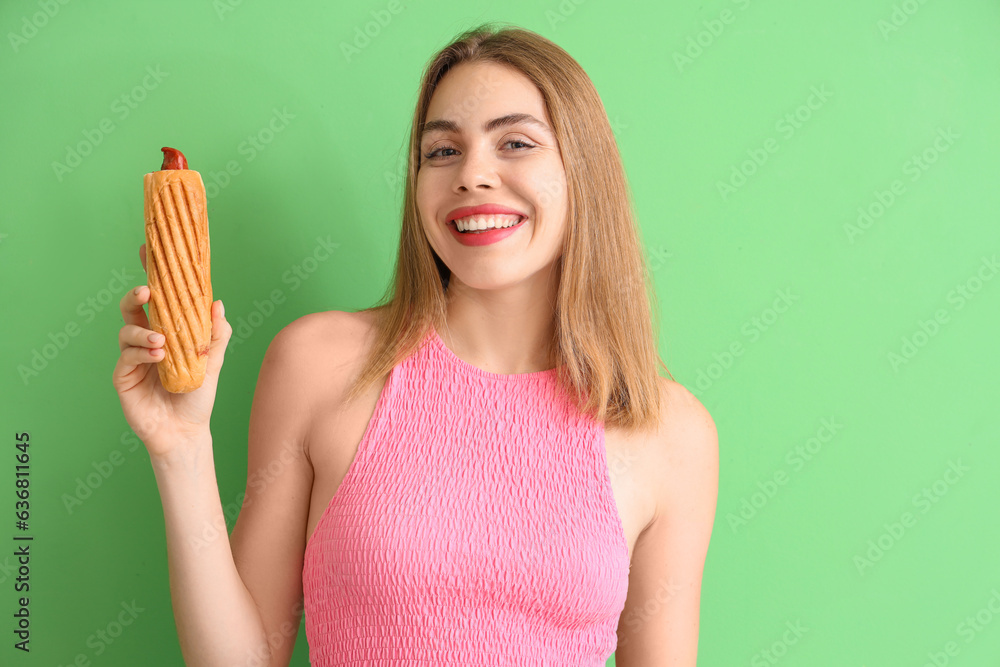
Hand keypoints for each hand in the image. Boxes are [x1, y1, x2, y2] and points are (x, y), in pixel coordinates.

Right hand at [111, 243, 231, 460]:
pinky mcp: (123, 376)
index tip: (147, 250)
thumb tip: (217, 303)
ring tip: (162, 343)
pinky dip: (142, 353)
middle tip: (147, 291)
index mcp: (167, 330)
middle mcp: (146, 339)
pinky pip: (126, 356)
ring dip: (144, 331)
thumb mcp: (213, 361)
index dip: (151, 274)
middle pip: (132, 307)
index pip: (157, 298)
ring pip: (127, 330)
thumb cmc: (198, 395)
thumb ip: (216, 334)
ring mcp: (132, 357)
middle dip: (136, 295)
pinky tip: (158, 357)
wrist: (186, 431)